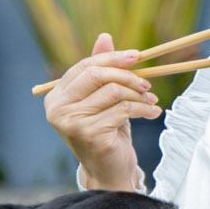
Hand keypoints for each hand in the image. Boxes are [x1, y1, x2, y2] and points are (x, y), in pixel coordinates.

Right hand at [43, 32, 159, 191]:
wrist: (110, 172)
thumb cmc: (107, 132)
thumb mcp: (104, 99)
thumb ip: (101, 70)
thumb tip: (104, 36)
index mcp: (56, 97)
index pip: (84, 66)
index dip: (112, 58)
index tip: (137, 56)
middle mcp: (58, 109)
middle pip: (96, 75)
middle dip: (126, 75)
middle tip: (147, 83)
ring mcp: (72, 122)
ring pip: (113, 92)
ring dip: (138, 95)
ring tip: (151, 102)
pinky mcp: (90, 134)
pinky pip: (123, 109)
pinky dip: (143, 109)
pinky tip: (152, 113)